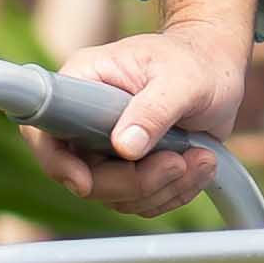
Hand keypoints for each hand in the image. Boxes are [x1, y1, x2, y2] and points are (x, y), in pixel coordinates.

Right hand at [28, 16, 247, 214]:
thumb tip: (125, 147)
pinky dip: (173, 192)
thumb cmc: (196, 61)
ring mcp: (106, 148)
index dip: (58, 162)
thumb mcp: (182, 79)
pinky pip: (141, 201)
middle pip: (83, 176)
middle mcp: (86, 120)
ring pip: (116, 196)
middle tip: (179, 162)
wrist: (218, 71)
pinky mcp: (129, 168)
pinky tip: (199, 166)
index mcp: (83, 83)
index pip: (45, 131)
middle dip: (135, 181)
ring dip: (163, 187)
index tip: (85, 181)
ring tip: (201, 157)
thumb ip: (154, 110)